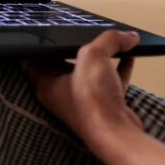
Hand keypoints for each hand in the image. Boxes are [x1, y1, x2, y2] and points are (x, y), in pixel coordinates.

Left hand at [24, 30, 142, 147]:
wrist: (115, 133)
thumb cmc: (92, 101)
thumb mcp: (93, 56)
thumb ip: (109, 40)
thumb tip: (127, 36)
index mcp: (48, 83)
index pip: (34, 60)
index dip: (39, 46)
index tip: (42, 33)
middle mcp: (63, 93)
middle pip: (65, 64)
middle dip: (74, 48)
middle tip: (80, 31)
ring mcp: (84, 100)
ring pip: (90, 73)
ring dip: (101, 57)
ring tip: (110, 41)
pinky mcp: (105, 104)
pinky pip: (111, 80)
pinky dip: (119, 68)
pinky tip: (129, 57)